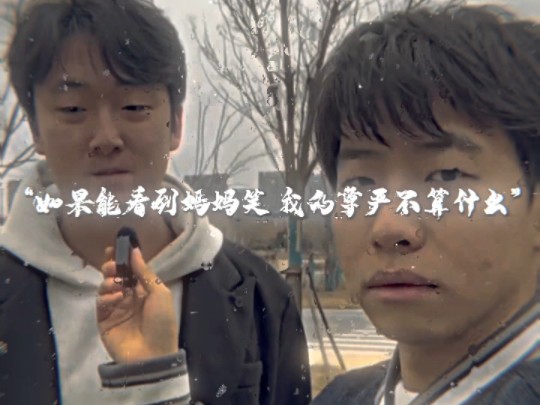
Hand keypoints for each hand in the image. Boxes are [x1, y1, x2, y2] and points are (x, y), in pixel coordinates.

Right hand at [96, 247, 178, 362]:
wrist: (153, 354)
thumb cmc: (162, 322)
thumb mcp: (159, 293)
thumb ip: (145, 272)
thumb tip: (135, 251)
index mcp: (143, 291)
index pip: (130, 270)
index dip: (123, 258)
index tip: (115, 247)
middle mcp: (128, 297)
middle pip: (114, 276)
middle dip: (111, 267)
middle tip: (111, 265)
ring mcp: (115, 309)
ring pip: (105, 288)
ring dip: (108, 281)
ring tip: (116, 283)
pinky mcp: (104, 321)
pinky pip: (101, 304)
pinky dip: (106, 298)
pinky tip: (115, 299)